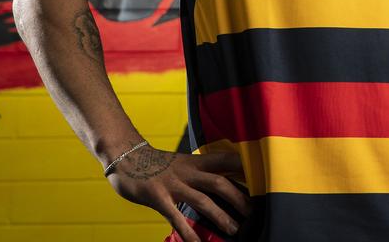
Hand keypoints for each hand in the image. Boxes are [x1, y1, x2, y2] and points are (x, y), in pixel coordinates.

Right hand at [105, 143, 249, 240]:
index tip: (262, 177)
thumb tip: (222, 183)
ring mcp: (173, 184)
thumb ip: (200, 172)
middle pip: (219, 182)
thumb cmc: (157, 164)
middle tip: (253, 213)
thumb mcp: (182, 163)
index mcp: (195, 161)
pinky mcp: (158, 196)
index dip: (245, 167)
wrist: (125, 156)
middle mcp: (187, 171)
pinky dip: (187, 231)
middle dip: (238, 198)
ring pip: (202, 200)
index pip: (226, 160)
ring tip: (234, 230)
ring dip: (220, 216)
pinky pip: (175, 216)